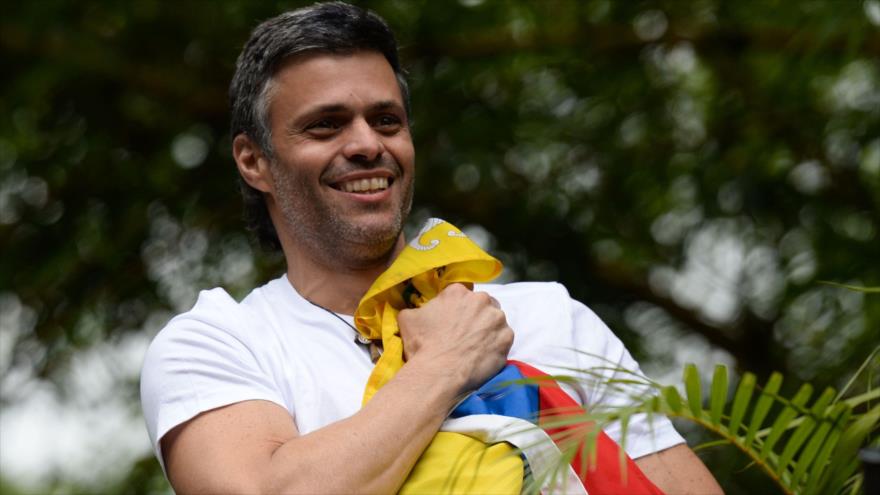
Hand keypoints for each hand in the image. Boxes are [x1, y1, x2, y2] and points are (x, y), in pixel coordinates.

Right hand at [397, 283, 513, 393]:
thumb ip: (417, 309)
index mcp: (457, 291)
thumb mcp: (408, 319)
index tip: (452, 323)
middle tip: (464, 336)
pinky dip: (495, 346)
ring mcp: (497, 318)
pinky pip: (503, 339)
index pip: (460, 296)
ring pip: (495, 321)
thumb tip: (418, 310)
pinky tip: (483, 356)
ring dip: (487, 330)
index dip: (456, 310)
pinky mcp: (507, 337)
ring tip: (475, 347)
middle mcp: (481, 299)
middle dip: (475, 317)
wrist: (439, 373)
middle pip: (481, 305)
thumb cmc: (422, 345)